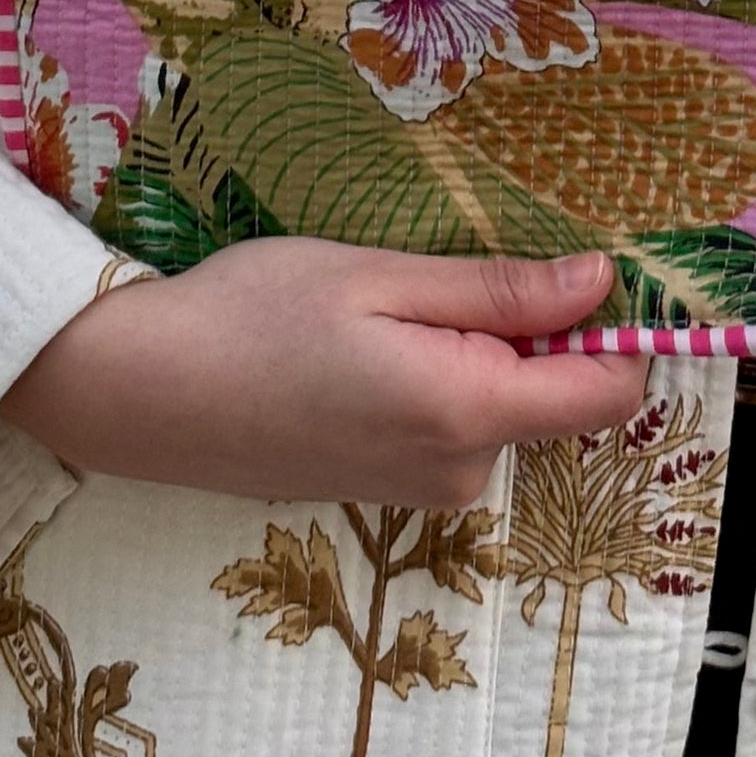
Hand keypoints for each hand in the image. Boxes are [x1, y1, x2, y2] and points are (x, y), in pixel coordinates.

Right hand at [0, 237, 648, 508]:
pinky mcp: (391, 489)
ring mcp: (424, 489)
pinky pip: (456, 427)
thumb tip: (601, 282)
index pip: (610, 392)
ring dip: (471, 349)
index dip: (613, 326)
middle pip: (556, 394)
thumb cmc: (254, 314)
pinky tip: (359, 348)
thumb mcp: (378, 276)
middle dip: (523, 327)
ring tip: (380, 307)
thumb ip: (497, 290)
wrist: (143, 394)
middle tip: (430, 274)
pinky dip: (436, 379)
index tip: (570, 267)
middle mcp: (462, 470)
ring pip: (502, 404)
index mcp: (469, 410)